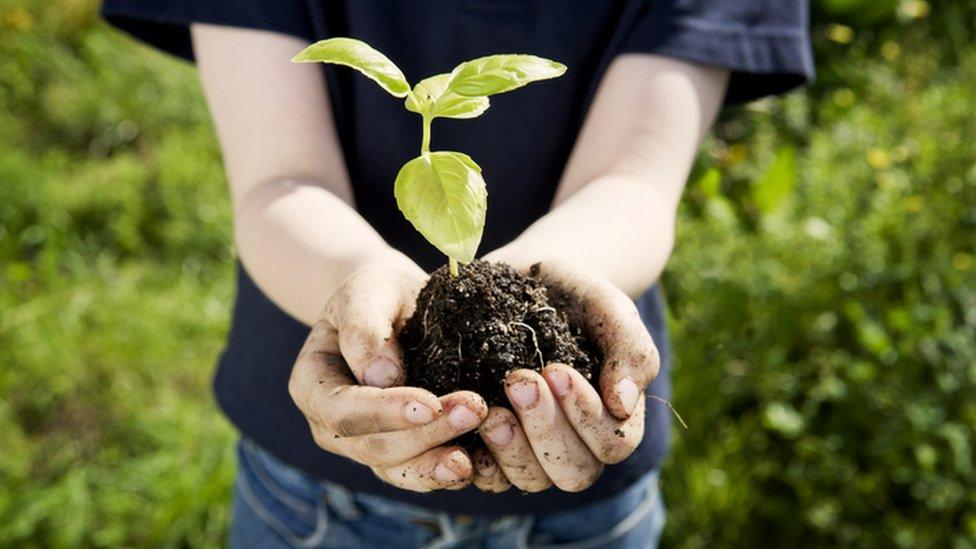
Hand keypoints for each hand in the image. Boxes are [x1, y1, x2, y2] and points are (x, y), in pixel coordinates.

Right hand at [288, 262, 488, 491]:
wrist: (397, 305)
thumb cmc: (377, 292)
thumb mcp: (367, 291)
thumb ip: (365, 328)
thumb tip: (381, 378)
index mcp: (313, 386)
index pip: (344, 410)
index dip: (385, 412)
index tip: (431, 402)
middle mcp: (333, 426)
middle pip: (374, 447)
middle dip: (425, 435)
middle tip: (475, 410)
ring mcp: (365, 444)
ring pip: (399, 470)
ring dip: (437, 466)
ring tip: (475, 459)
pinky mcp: (401, 454)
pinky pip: (422, 473)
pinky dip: (449, 472)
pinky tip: (481, 463)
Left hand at [472, 259, 659, 492]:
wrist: (522, 278)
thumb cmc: (573, 294)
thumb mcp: (607, 307)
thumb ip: (629, 350)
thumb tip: (623, 404)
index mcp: (613, 417)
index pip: (612, 443)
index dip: (585, 415)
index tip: (555, 369)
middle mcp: (577, 443)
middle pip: (573, 472)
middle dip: (546, 430)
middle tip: (518, 381)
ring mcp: (533, 450)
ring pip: (532, 479)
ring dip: (512, 448)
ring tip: (489, 408)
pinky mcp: (493, 446)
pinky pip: (489, 476)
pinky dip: (477, 460)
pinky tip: (461, 430)